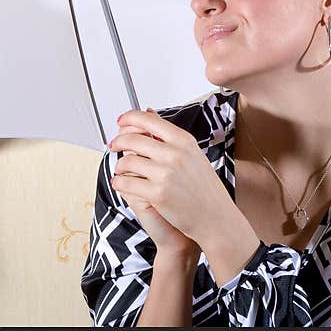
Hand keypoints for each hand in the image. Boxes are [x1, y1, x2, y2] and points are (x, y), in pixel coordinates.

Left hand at [109, 108, 239, 251]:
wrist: (216, 218)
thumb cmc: (205, 189)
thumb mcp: (192, 154)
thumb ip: (170, 136)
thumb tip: (149, 113)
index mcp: (184, 141)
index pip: (148, 120)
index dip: (129, 118)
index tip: (121, 121)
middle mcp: (175, 154)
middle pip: (133, 139)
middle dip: (118, 141)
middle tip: (114, 145)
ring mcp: (166, 174)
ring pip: (127, 161)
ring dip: (119, 165)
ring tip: (120, 169)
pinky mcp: (157, 194)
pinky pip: (126, 182)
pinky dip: (119, 182)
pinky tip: (120, 183)